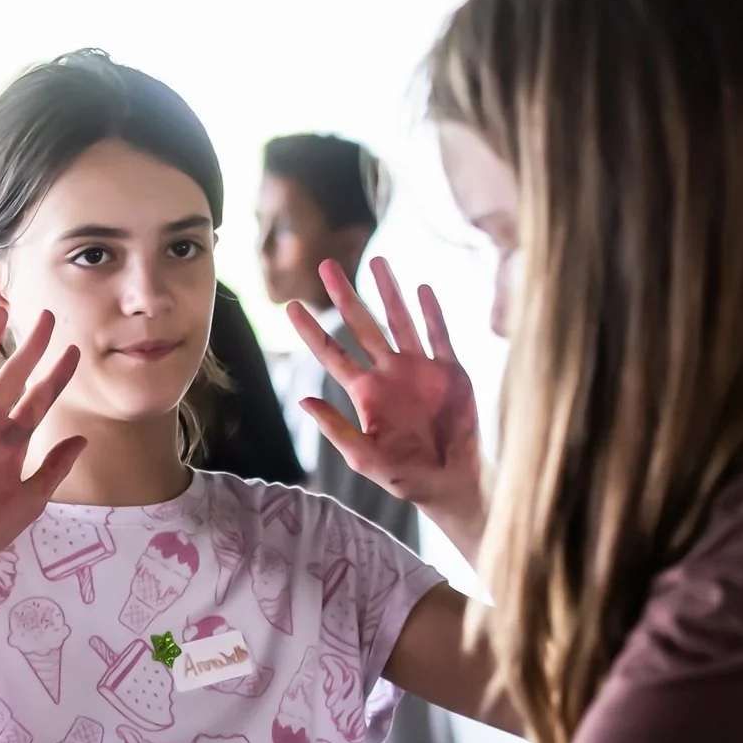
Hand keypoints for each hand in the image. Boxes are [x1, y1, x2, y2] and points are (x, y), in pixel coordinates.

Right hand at [0, 310, 83, 586]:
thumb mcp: (34, 497)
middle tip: (46, 316)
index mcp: (15, 440)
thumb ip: (56, 467)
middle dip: (30, 346)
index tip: (76, 351)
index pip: (41, 399)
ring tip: (2, 311)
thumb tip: (83, 439)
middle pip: (14, 375)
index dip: (58, 375)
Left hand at [287, 258, 485, 546]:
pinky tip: (421, 288)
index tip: (291, 305)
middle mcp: (389, 373)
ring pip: (400, 320)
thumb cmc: (406, 477)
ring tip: (377, 260)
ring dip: (388, 291)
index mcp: (365, 392)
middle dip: (345, 295)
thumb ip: (336, 429)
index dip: (311, 330)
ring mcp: (419, 369)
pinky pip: (439, 334)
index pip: (332, 354)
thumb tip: (303, 401)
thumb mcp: (365, 458)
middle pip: (363, 326)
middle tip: (326, 264)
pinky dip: (431, 312)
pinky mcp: (449, 371)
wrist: (451, 481)